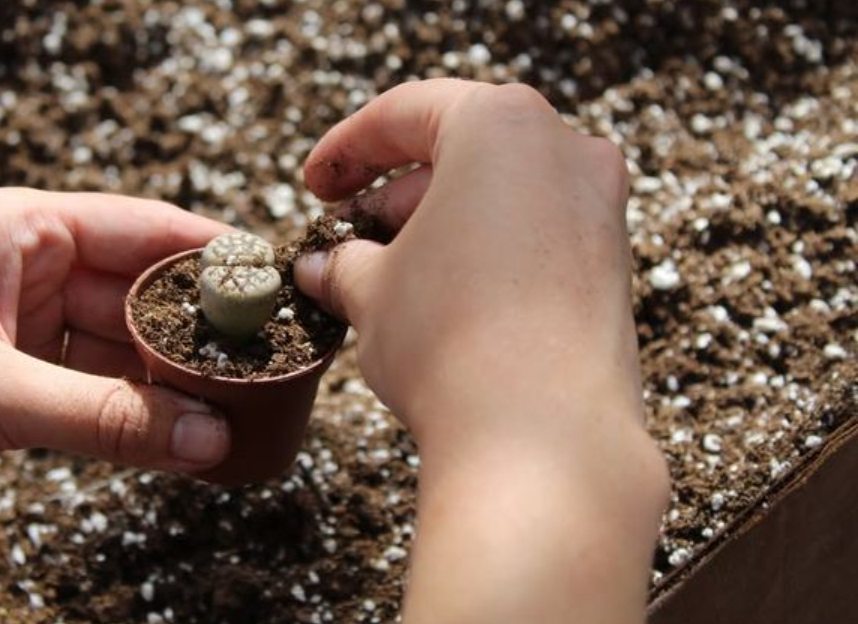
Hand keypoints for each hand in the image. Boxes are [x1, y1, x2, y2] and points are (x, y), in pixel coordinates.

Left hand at [0, 188, 231, 555]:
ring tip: (228, 415)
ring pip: (111, 349)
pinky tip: (168, 440)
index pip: (141, 227)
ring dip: (160, 385)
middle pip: (133, 293)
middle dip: (193, 337)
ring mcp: (8, 324)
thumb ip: (106, 418)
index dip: (212, 257)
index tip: (271, 289)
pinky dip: (120, 415)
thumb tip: (208, 437)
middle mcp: (18, 266)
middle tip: (261, 372)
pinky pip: (81, 390)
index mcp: (15, 228)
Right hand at [295, 80, 668, 622]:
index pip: (405, 114)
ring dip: (433, 227)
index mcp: (501, 124)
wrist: (542, 437)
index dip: (345, 150)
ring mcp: (599, 208)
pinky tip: (434, 299)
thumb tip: (322, 266)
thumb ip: (341, 262)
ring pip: (497, 196)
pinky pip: (531, 236)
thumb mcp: (371, 289)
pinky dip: (479, 253)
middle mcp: (564, 150)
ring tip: (378, 276)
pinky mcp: (611, 265)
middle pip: (457, 152)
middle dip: (391, 195)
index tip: (313, 186)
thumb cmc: (451, 340)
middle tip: (342, 238)